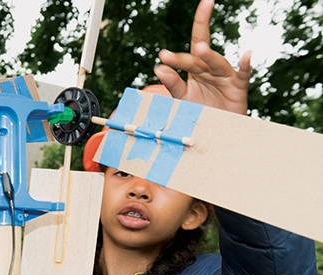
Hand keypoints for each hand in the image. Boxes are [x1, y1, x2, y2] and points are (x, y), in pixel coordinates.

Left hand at [154, 0, 250, 114]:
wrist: (217, 132)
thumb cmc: (200, 113)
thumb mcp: (182, 99)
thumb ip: (172, 84)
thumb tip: (158, 66)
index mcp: (198, 67)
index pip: (198, 40)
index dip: (201, 21)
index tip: (202, 7)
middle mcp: (211, 69)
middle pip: (197, 58)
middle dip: (182, 58)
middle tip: (166, 57)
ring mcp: (226, 78)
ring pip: (217, 64)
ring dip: (209, 56)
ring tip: (200, 49)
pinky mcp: (238, 89)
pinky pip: (243, 76)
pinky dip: (245, 66)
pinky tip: (247, 55)